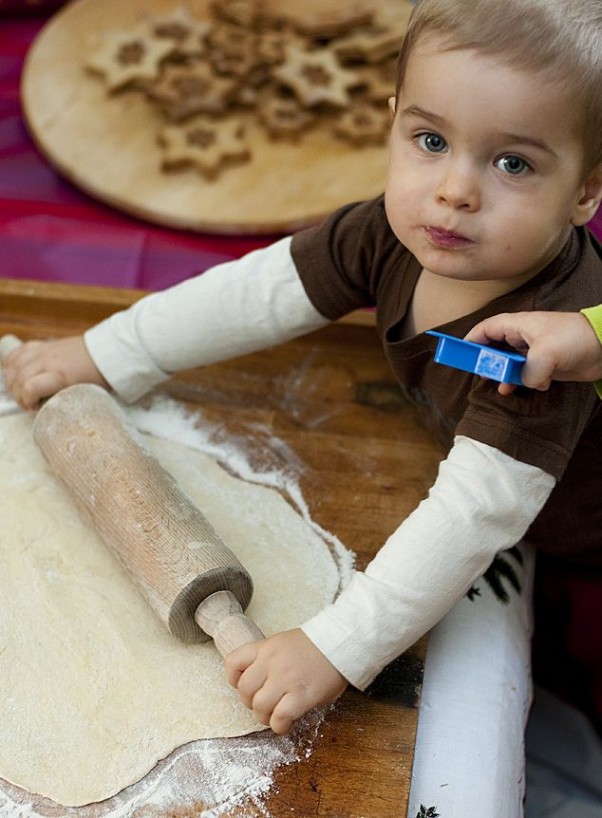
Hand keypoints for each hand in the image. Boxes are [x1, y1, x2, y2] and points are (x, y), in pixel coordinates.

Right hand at [1, 336, 107, 409]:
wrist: (107, 352)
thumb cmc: (98, 376)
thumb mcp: (84, 394)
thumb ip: (64, 400)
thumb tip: (45, 408)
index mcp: (61, 375)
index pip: (30, 387)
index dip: (26, 401)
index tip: (34, 408)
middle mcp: (49, 361)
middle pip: (19, 378)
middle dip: (17, 395)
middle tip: (26, 403)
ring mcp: (45, 351)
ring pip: (14, 365)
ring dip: (11, 381)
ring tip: (19, 391)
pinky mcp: (44, 345)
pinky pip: (19, 351)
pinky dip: (12, 363)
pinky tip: (13, 373)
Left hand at [225, 628, 347, 734]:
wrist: (341, 642)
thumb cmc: (317, 644)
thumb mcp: (285, 642)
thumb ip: (270, 659)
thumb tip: (260, 682)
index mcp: (266, 647)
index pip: (233, 662)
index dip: (233, 679)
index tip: (242, 685)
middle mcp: (271, 662)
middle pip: (244, 690)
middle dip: (250, 702)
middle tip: (263, 704)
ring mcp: (285, 679)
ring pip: (259, 706)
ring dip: (264, 716)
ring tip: (275, 715)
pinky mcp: (301, 695)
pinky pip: (279, 717)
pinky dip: (279, 725)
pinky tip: (286, 723)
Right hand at [464, 311, 601, 394]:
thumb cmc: (575, 338)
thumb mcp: (546, 354)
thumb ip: (527, 371)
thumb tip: (523, 383)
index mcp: (519, 325)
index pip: (486, 329)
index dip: (471, 340)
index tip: (460, 355)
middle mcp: (523, 337)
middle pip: (494, 348)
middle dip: (486, 362)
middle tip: (482, 375)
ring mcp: (534, 351)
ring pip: (508, 364)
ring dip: (505, 376)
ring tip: (504, 387)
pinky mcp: (545, 364)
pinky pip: (525, 375)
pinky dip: (524, 382)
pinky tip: (531, 387)